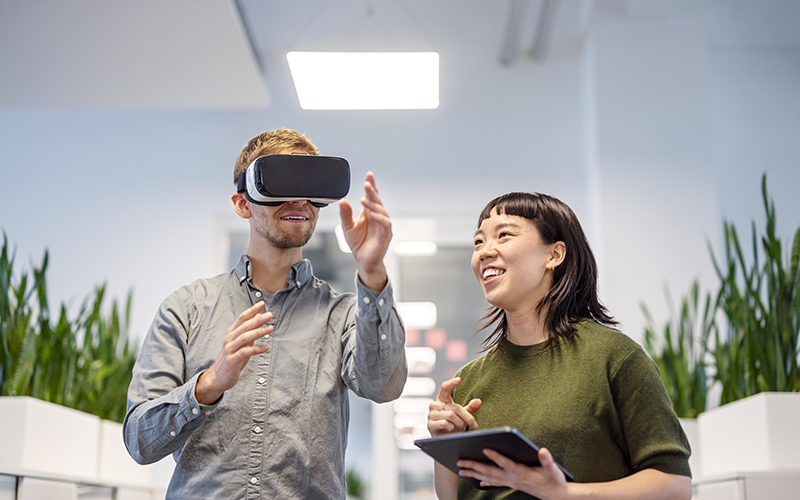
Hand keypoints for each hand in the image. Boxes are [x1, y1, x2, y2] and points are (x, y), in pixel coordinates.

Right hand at [195, 301, 271, 404]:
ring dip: (259, 332)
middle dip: (258, 319)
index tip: (262, 303)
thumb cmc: (231, 359)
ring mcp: (230, 349)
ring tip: (271, 328)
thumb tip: (259, 320)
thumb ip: (248, 333)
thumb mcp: (241, 344)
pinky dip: (257, 349)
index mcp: (231, 333)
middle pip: (244, 326)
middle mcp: (229, 339)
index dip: (252, 310)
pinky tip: (267, 347)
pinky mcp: (232, 360)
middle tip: (270, 314)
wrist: (218, 377)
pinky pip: (245, 352)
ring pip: (245, 337)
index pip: (242, 318)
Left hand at [338, 171, 391, 290]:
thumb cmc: (358, 243)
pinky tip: (371, 214)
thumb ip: (345, 214)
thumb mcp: (347, 226)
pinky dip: (379, 218)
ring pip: (382, 211)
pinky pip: (385, 225)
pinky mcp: (386, 235)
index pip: (372, 196)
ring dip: (374, 205)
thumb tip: (342, 200)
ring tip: (365, 199)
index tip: (369, 175)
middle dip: (373, 192)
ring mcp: (383, 225)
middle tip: (367, 184)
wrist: (363, 260)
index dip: (371, 186)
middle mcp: (378, 217)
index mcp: (369, 212)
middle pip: (377, 201)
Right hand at [427, 377, 482, 435]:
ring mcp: (431, 415)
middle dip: (466, 416)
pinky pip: (444, 423)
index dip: (451, 383)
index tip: (459, 379)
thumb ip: (470, 408)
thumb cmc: (454, 424)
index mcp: (442, 400)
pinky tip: (451, 429)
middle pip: (454, 407)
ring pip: (450, 415)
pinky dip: (451, 427)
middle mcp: (435, 405)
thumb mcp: (464, 416)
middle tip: (474, 424)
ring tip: (461, 427)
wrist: (446, 439)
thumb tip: (478, 401)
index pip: (444, 388)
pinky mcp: (430, 425)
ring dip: (459, 423)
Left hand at [457, 447, 567, 496]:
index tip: (484, 449)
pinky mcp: (512, 484)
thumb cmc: (554, 480)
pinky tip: (478, 481)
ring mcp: (511, 482)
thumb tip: (543, 451)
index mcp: (521, 473)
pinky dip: (485, 481)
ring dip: (474, 473)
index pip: (505, 463)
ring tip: (460, 469)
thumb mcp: (553, 470)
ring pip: (488, 478)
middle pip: (490, 472)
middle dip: (474, 466)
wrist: (556, 495)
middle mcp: (513, 478)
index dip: (495, 456)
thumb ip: (547, 460)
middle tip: (460, 461)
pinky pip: (494, 483)